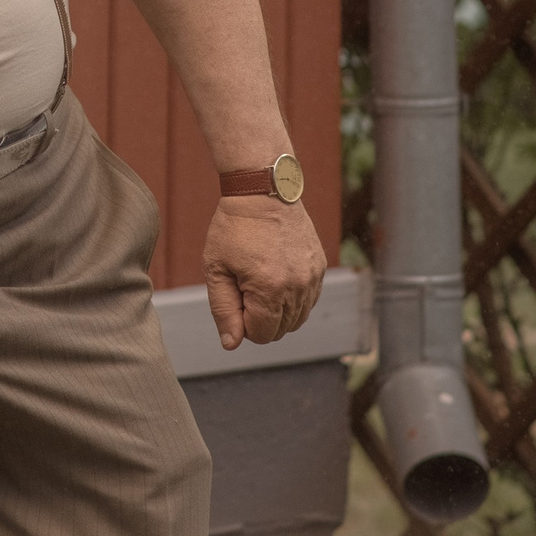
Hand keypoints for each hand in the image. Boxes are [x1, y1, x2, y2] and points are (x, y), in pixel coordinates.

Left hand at [202, 195, 326, 349]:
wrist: (262, 192)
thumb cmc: (233, 229)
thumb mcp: (216, 268)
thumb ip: (223, 309)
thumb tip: (231, 344)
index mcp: (269, 289)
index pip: (261, 334)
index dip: (242, 323)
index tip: (234, 296)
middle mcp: (297, 287)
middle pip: (280, 330)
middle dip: (259, 319)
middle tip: (244, 286)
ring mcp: (312, 278)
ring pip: (297, 318)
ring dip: (277, 311)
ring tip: (258, 280)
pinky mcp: (319, 268)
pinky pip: (308, 300)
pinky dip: (292, 299)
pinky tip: (275, 276)